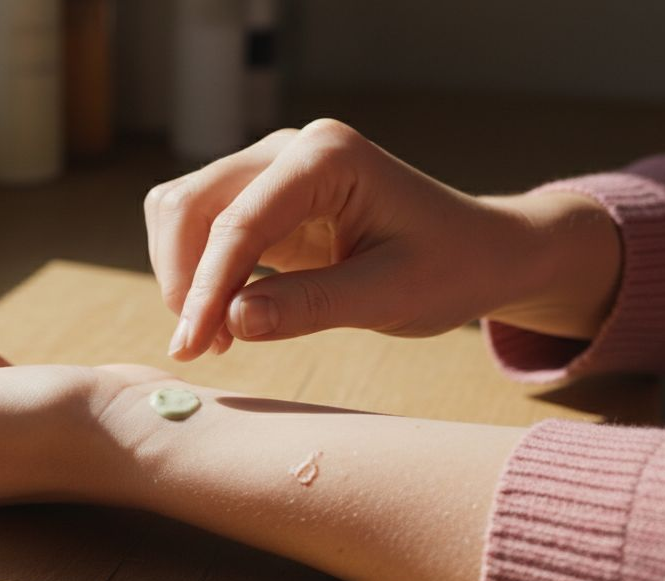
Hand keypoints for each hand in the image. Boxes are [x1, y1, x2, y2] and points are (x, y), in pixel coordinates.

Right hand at [144, 120, 620, 359]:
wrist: (481, 252)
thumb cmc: (450, 267)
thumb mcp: (390, 296)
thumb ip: (309, 306)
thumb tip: (229, 322)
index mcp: (327, 156)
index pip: (240, 221)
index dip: (205, 287)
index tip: (191, 347)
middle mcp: (290, 150)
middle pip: (193, 203)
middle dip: (183, 277)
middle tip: (200, 347)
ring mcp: (273, 170)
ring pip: (186, 211)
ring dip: (183, 274)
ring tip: (215, 338)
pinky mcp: (266, 201)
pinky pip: (204, 228)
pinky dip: (199, 274)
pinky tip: (224, 321)